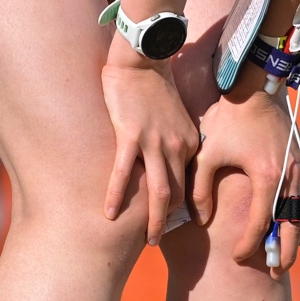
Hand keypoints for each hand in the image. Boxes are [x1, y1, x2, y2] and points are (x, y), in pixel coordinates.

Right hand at [101, 55, 198, 243]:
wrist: (142, 59)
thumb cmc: (154, 85)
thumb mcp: (175, 115)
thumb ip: (174, 138)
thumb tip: (163, 160)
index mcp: (190, 142)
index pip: (186, 182)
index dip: (179, 205)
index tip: (170, 222)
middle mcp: (177, 146)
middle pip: (176, 194)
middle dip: (168, 222)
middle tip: (156, 240)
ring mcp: (155, 142)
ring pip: (159, 193)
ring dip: (154, 221)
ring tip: (148, 241)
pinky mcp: (131, 136)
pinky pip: (124, 173)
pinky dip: (117, 196)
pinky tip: (109, 215)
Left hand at [191, 80, 299, 276]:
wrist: (256, 84)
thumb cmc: (226, 118)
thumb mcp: (206, 153)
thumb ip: (199, 188)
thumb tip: (200, 220)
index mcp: (266, 174)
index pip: (259, 221)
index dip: (249, 244)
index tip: (238, 258)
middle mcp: (290, 174)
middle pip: (290, 225)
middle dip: (282, 252)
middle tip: (275, 274)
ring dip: (298, 237)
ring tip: (287, 256)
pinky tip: (298, 229)